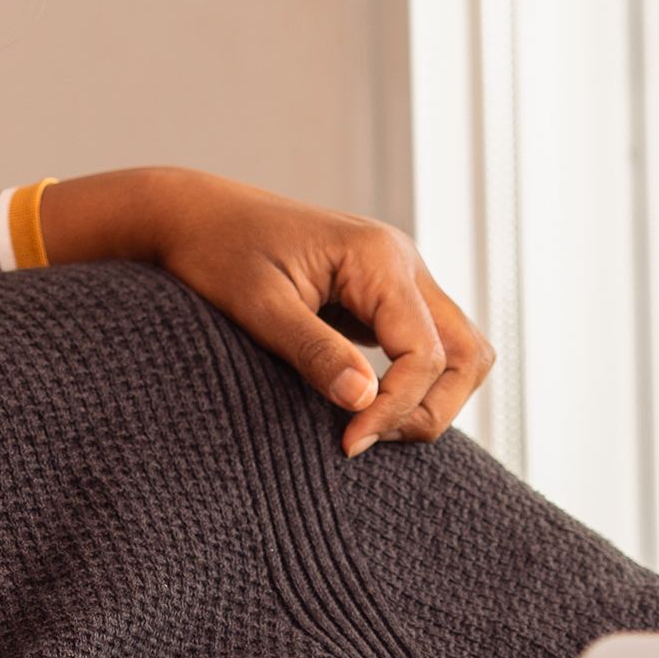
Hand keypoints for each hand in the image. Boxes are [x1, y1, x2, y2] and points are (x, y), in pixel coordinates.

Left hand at [36, 167, 496, 454]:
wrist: (191, 215)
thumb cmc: (215, 254)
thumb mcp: (258, 308)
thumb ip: (313, 352)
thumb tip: (363, 403)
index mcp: (379, 257)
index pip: (426, 352)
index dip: (396, 407)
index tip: (347, 442)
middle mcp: (403, 261)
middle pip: (467, 353)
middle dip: (430, 409)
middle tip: (365, 440)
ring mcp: (398, 277)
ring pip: (457, 351)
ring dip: (429, 398)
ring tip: (367, 429)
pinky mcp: (382, 296)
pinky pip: (426, 347)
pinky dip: (411, 385)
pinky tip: (362, 408)